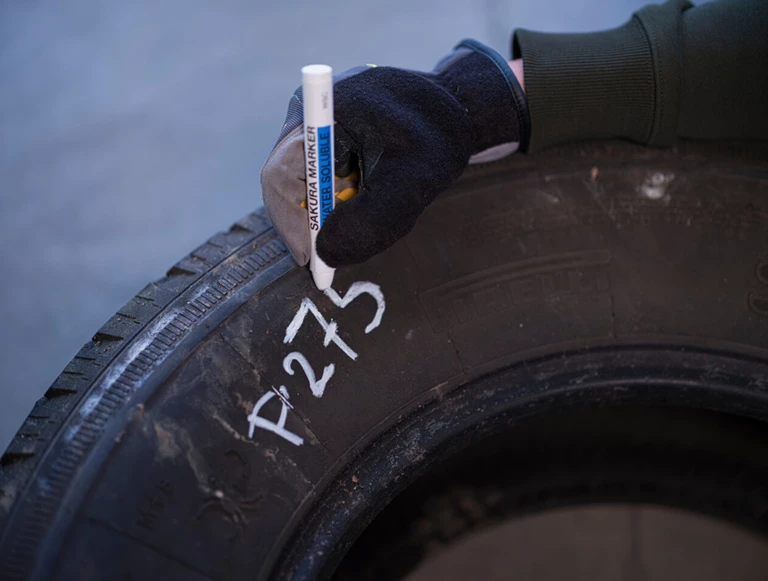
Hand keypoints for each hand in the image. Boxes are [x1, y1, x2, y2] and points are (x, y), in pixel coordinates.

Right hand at [261, 40, 528, 267]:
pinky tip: (370, 201)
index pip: (281, 174)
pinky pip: (319, 179)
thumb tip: (325, 252)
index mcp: (322, 112)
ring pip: (303, 185)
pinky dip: (338, 203)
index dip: (290, 222)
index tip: (310, 259)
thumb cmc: (437, 141)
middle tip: (334, 256)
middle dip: (310, 223)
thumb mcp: (412, 184)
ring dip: (328, 213)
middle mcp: (308, 114)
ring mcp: (313, 125)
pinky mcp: (324, 138)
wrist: (455, 111)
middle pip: (287, 183)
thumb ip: (370, 221)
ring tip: (371, 214)